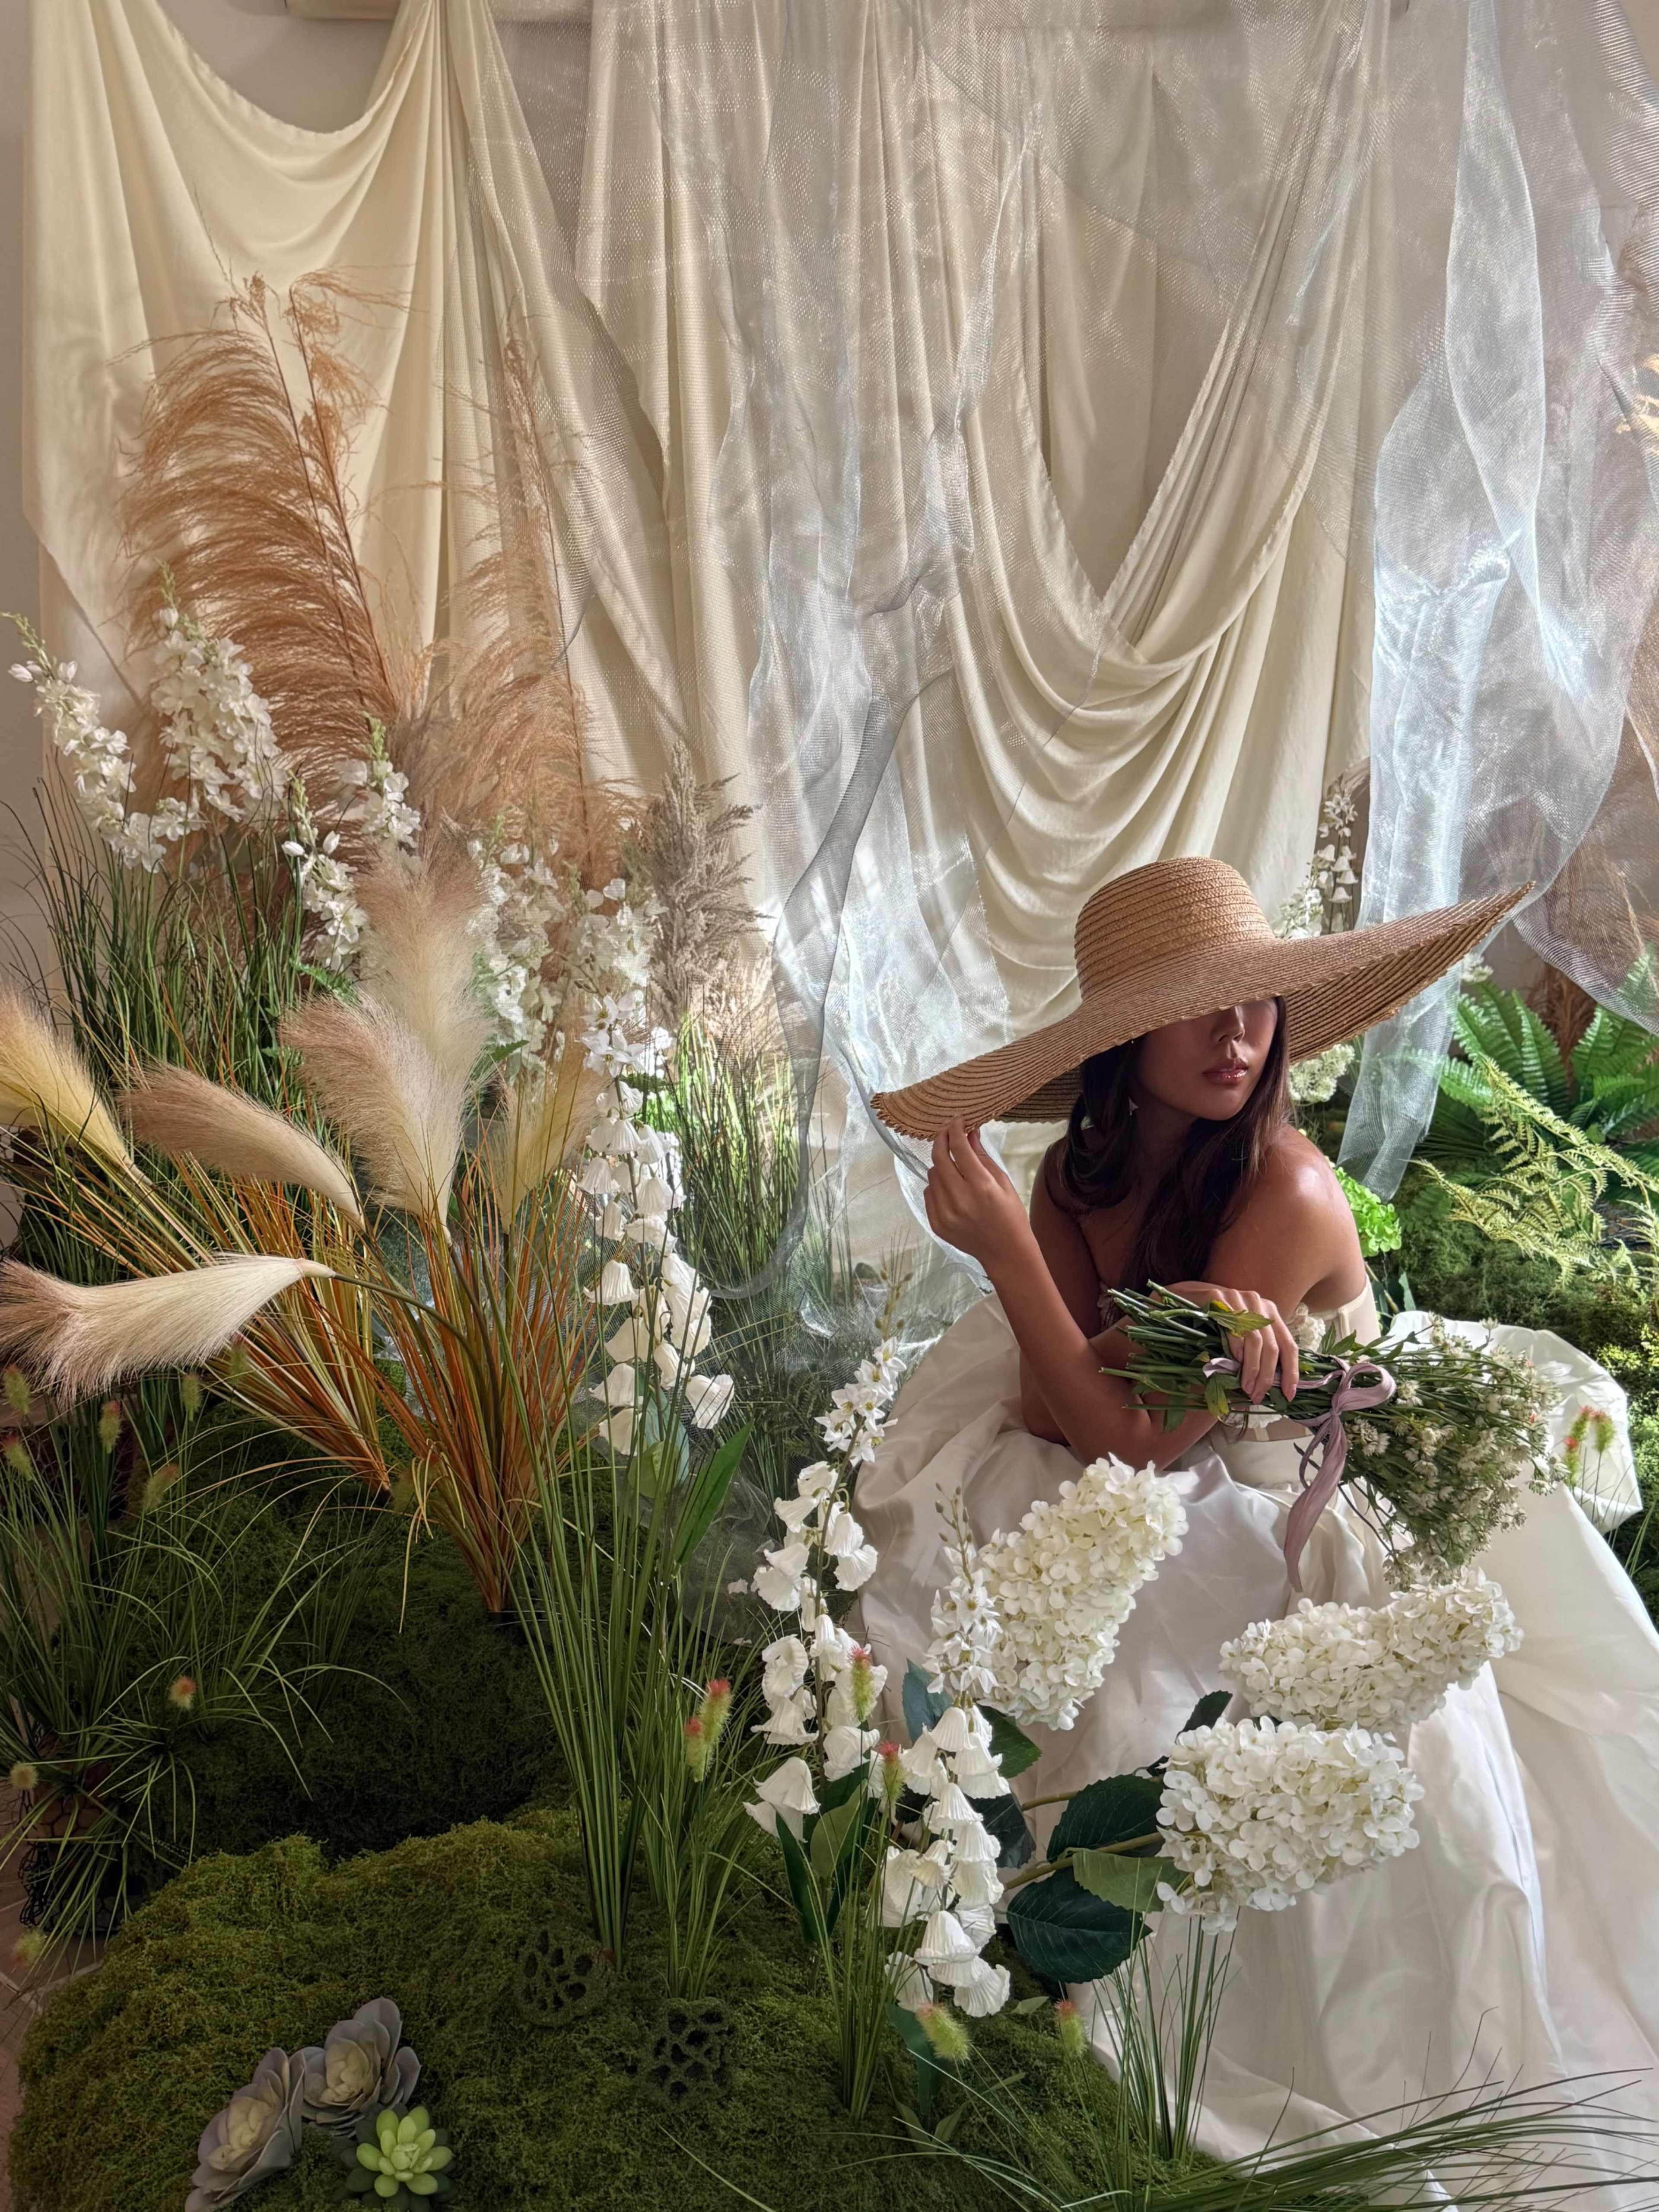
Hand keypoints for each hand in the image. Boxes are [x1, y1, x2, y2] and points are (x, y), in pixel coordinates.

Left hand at [923, 1121, 1033, 1274]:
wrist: (1005, 1252)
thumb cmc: (1010, 1215)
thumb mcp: (1003, 1182)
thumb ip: (982, 1156)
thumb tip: (969, 1132)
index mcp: (981, 1186)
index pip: (959, 1147)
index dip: (956, 1129)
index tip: (958, 1121)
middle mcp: (959, 1198)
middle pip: (939, 1158)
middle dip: (942, 1139)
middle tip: (948, 1132)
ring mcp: (945, 1213)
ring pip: (932, 1175)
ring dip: (941, 1165)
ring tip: (956, 1168)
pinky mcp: (937, 1223)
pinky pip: (929, 1193)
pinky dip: (938, 1185)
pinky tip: (952, 1189)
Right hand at [1172, 1281, 1299, 1403]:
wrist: (1185, 1295)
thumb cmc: (1215, 1320)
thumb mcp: (1241, 1333)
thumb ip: (1256, 1351)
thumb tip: (1267, 1386)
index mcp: (1269, 1312)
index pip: (1289, 1345)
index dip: (1291, 1372)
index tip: (1288, 1394)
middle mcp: (1258, 1303)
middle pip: (1272, 1347)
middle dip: (1266, 1377)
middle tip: (1257, 1396)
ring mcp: (1239, 1298)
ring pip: (1255, 1340)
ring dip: (1252, 1369)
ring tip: (1245, 1387)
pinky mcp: (1218, 1297)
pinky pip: (1233, 1328)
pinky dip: (1236, 1349)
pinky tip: (1232, 1363)